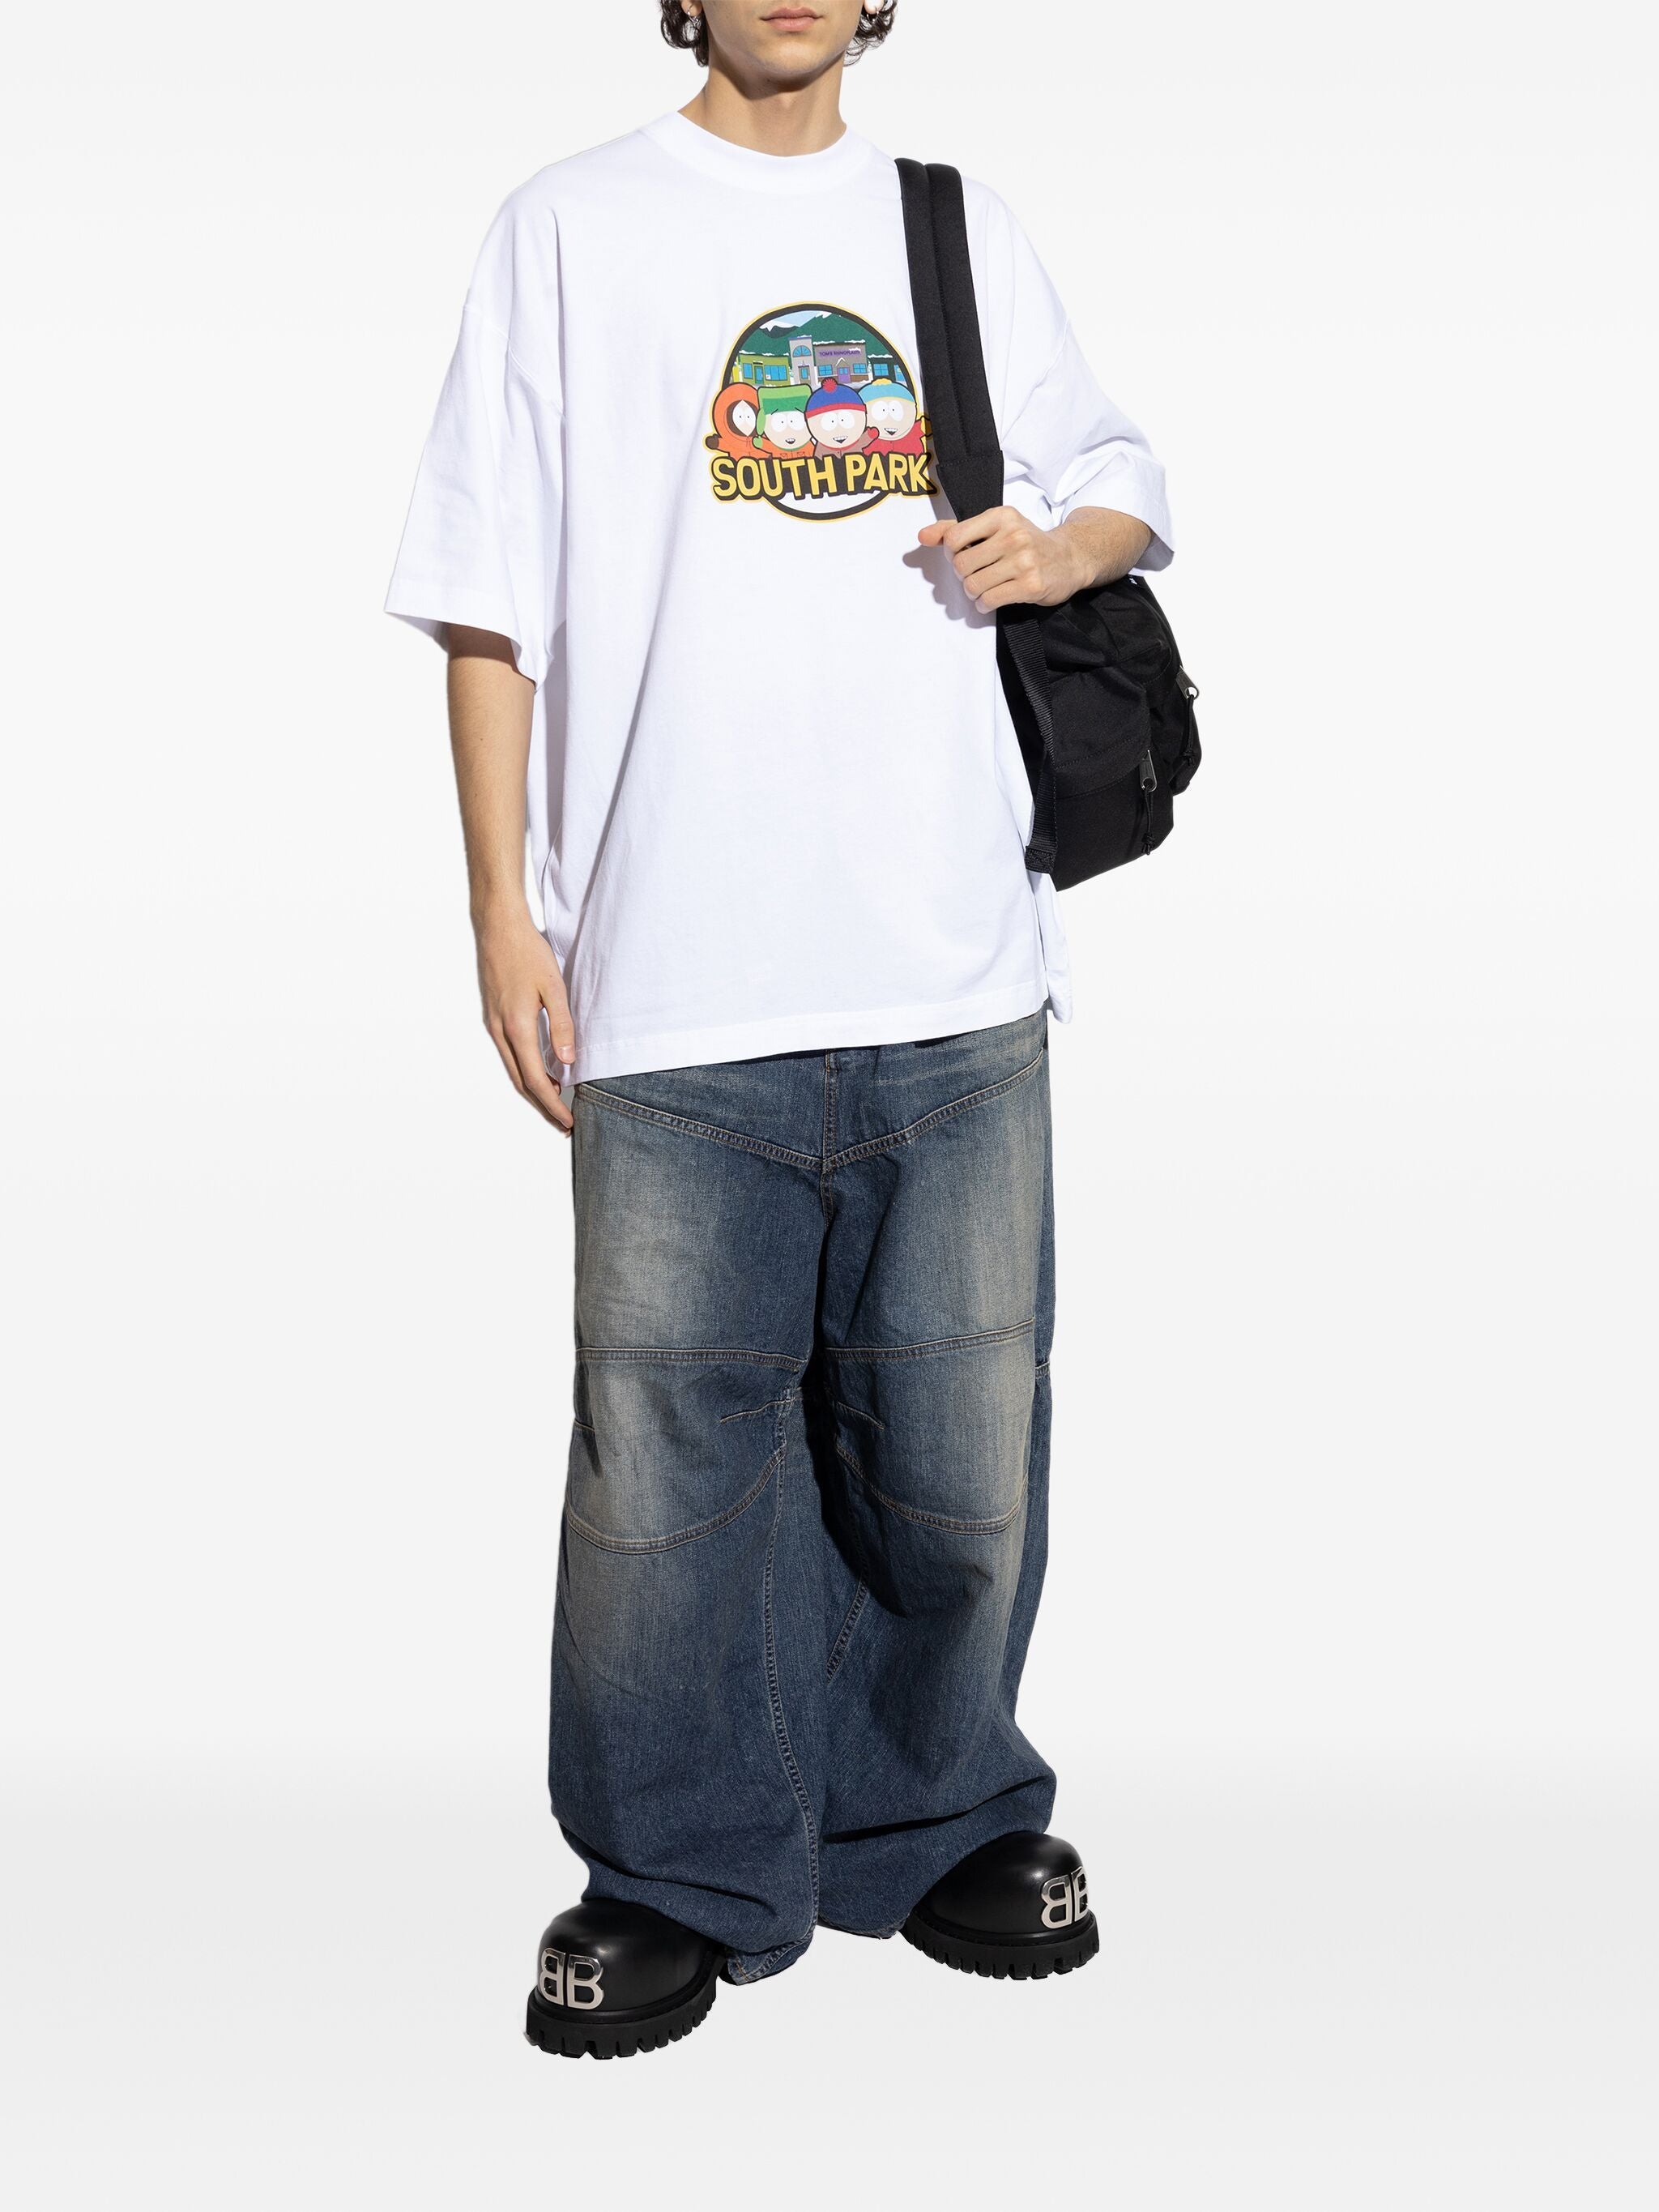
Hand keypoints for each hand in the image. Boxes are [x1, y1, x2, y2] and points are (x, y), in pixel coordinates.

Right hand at [473, 905, 575, 1134]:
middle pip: (520, 1083)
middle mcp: (500, 1031)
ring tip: (555, 1103)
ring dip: (533, 1090)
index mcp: (516, 1027)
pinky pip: (509, 1054)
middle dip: (542, 1106)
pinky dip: (524, 1071)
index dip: (552, 1105)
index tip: (568, 1122)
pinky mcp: (493, 1017)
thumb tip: (568, 1064)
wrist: (497, 926)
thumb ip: (562, 1026)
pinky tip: (541, 1071)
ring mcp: (493, 1025)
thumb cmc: (527, 951)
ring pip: (512, 1070)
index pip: (535, 1080)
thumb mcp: (554, 987)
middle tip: (564, 1124)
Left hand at [918, 506, 1089, 613]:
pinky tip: (991, 600)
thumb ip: (957, 530)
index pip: (954, 538)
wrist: (1070, 558)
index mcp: (1001, 516)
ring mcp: (1024, 561)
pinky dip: (984, 605)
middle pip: (961, 565)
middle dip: (963, 576)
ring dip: (973, 593)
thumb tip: (922, 536)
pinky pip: (990, 600)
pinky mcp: (1031, 585)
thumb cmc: (1027, 543)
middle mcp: (1013, 535)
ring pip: (974, 585)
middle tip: (976, 576)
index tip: (963, 557)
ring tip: (984, 589)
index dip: (952, 554)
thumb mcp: (995, 527)